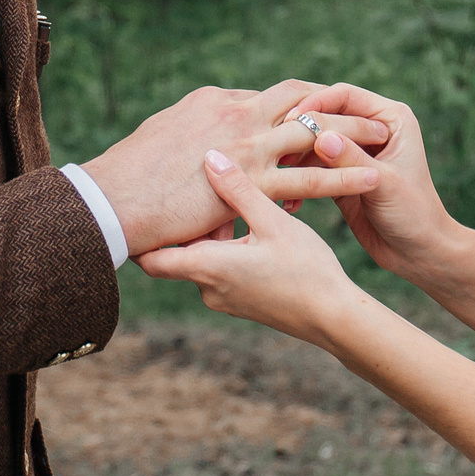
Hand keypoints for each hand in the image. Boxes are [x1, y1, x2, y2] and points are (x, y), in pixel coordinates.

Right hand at [83, 80, 386, 256]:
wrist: (113, 201)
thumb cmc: (127, 177)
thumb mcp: (162, 137)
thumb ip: (190, 133)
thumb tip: (200, 138)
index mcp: (214, 100)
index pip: (267, 96)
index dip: (299, 105)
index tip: (320, 115)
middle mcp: (236, 113)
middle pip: (301, 101)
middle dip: (337, 105)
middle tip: (366, 112)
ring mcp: (246, 144)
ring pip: (314, 133)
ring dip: (353, 133)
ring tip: (385, 138)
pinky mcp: (252, 180)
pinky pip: (310, 178)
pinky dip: (343, 176)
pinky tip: (371, 177)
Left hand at [136, 151, 367, 346]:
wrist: (335, 318)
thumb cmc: (307, 270)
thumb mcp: (272, 221)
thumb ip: (238, 189)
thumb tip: (210, 157)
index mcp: (207, 267)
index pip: (150, 257)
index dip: (140, 234)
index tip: (141, 205)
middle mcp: (208, 288)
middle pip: (178, 253)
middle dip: (189, 223)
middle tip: (195, 188)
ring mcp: (224, 299)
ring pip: (202, 259)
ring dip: (214, 234)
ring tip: (237, 206)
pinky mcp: (241, 302)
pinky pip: (221, 270)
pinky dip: (228, 248)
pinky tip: (254, 227)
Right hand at [289, 83, 469, 284]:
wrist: (417, 252)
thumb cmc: (414, 214)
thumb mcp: (384, 184)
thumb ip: (352, 159)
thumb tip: (320, 137)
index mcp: (391, 119)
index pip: (345, 96)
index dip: (316, 103)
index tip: (291, 119)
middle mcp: (371, 129)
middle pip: (326, 114)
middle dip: (300, 129)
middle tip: (274, 146)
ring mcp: (354, 151)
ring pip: (314, 140)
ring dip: (294, 156)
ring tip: (276, 173)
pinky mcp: (339, 174)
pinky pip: (312, 166)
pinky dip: (298, 178)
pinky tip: (288, 200)